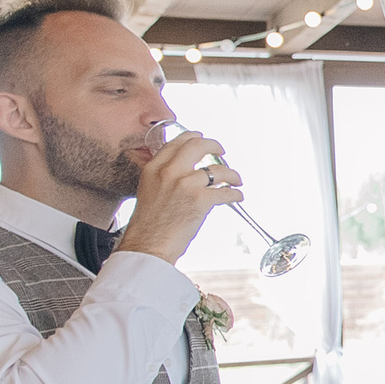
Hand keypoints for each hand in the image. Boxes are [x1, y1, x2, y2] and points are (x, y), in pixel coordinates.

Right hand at [116, 130, 243, 265]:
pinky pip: (226, 192)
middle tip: (222, 152)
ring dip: (232, 175)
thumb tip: (185, 170)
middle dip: (215, 146)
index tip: (202, 140)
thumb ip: (163, 177)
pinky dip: (235, 194)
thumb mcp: (149, 190)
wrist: (147, 245)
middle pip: (198, 146)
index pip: (177, 142)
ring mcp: (185, 184)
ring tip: (236, 180)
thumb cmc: (149, 224)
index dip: (194, 138)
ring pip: (218, 170)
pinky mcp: (200, 200)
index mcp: (154, 168)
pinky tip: (237, 196)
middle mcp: (169, 172)